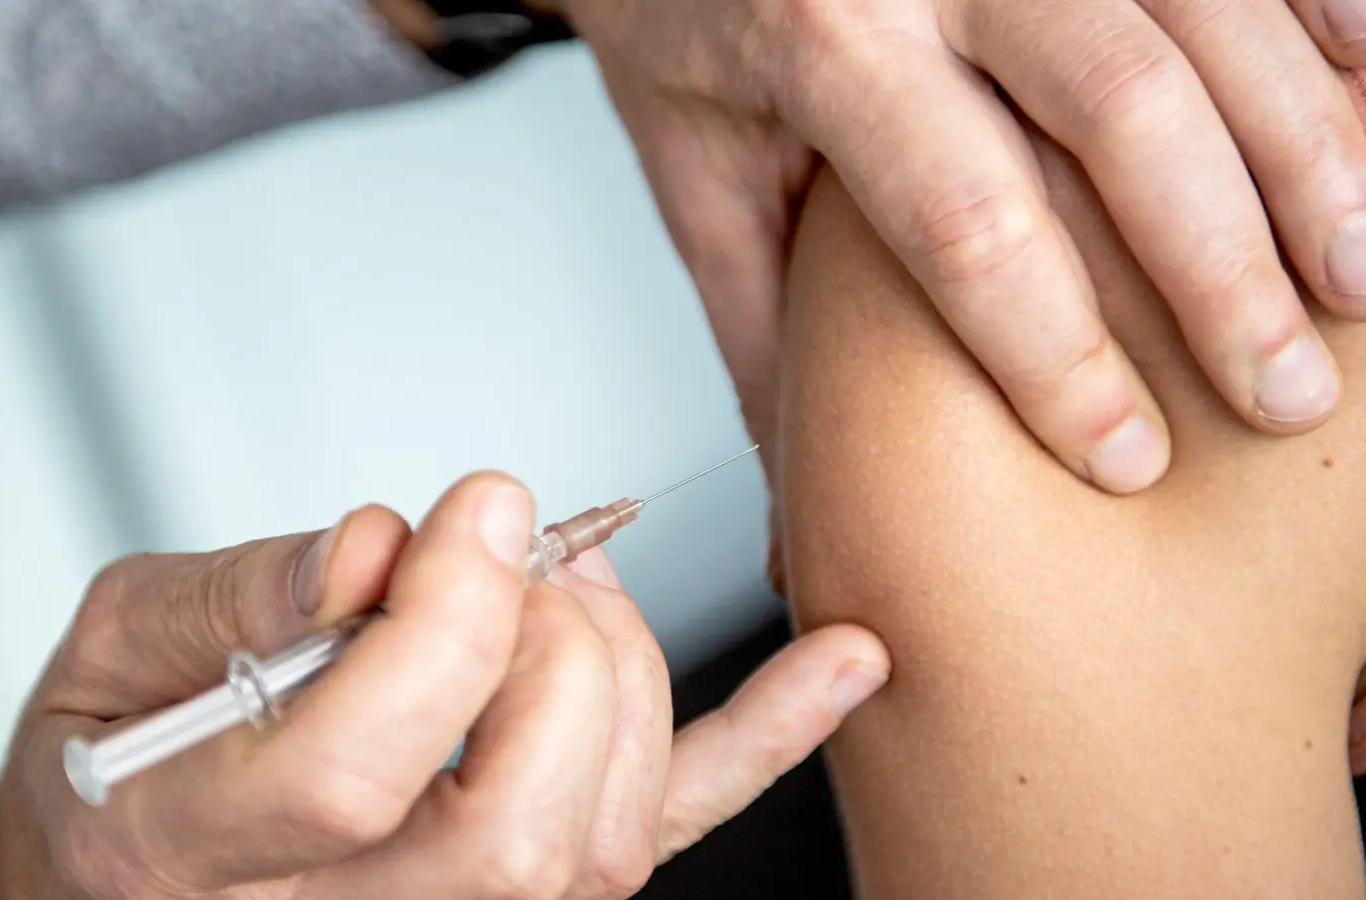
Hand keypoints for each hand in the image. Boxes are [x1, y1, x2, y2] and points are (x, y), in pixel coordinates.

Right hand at [0, 473, 890, 898]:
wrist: (121, 868)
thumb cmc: (111, 756)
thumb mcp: (114, 640)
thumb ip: (234, 591)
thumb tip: (383, 549)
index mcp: (184, 852)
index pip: (350, 772)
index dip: (442, 623)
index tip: (478, 509)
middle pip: (511, 827)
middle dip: (549, 652)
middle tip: (510, 552)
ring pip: (599, 847)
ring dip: (628, 675)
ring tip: (569, 586)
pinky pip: (657, 838)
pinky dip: (761, 743)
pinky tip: (840, 663)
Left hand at [553, 0, 1365, 496]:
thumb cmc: (688, 36)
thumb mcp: (703, 187)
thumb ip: (765, 337)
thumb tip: (799, 520)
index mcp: (822, 45)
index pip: (968, 221)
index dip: (1059, 352)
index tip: (1125, 459)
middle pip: (1122, 112)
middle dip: (1224, 265)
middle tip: (1287, 395)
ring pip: (1209, 20)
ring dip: (1307, 149)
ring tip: (1363, 278)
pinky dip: (1321, 19)